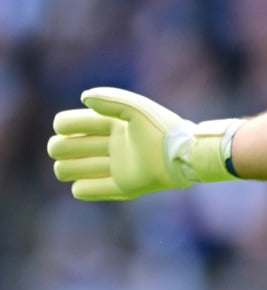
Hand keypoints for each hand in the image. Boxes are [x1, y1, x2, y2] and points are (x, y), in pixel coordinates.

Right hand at [48, 87, 238, 200]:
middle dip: (60, 148)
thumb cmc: (159, 129)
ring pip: (71, 169)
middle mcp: (112, 145)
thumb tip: (84, 97)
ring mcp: (116, 166)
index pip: (72, 123)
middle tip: (69, 149)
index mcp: (113, 124)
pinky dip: (82, 188)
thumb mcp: (136, 109)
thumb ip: (111, 99)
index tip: (66, 127)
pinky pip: (87, 191)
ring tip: (74, 166)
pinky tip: (85, 183)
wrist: (183, 157)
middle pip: (66, 147)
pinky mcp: (123, 186)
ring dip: (66, 168)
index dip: (65, 125)